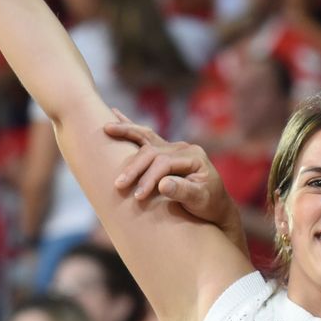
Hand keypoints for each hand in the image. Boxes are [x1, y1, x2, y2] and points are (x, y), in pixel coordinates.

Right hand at [105, 111, 235, 227]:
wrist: (215, 206)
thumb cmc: (209, 205)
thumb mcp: (201, 200)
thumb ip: (184, 191)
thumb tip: (162, 184)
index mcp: (193, 156)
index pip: (164, 162)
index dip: (150, 177)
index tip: (139, 195)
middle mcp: (182, 148)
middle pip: (152, 150)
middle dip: (134, 166)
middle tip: (119, 185)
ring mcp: (173, 148)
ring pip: (145, 136)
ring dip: (125, 132)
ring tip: (105, 128)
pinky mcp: (164, 152)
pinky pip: (144, 137)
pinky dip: (129, 128)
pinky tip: (114, 114)